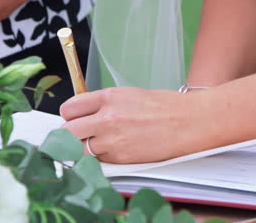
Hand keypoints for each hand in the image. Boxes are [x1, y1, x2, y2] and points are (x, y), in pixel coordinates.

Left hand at [59, 87, 211, 163]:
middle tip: (79, 135)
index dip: (70, 115)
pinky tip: (113, 151)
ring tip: (98, 144)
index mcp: (109, 97)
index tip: (73, 119)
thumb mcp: (129, 94)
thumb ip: (104, 103)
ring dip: (84, 148)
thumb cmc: (165, 107)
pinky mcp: (121, 159)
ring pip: (79, 150)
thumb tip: (86, 112)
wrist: (189, 122)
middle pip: (66, 131)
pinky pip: (98, 161)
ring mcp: (112, 140)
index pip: (69, 108)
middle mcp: (106, 118)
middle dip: (69, 134)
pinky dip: (100, 159)